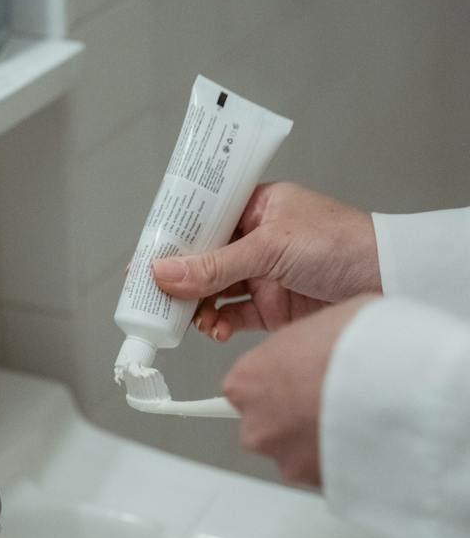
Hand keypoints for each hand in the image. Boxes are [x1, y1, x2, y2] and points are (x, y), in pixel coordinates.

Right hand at [151, 182, 381, 340]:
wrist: (391, 280)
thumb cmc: (344, 242)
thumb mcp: (270, 246)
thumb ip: (215, 265)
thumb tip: (165, 272)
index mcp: (255, 208)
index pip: (201, 219)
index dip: (171, 237)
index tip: (145, 256)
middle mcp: (255, 240)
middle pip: (201, 259)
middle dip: (178, 279)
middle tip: (154, 294)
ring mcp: (261, 275)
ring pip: (212, 291)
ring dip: (197, 306)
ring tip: (188, 317)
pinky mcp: (270, 307)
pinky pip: (231, 316)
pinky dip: (218, 325)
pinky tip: (214, 329)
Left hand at [222, 295, 378, 486]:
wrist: (399, 383)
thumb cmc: (360, 345)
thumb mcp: (321, 323)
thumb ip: (301, 346)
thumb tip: (314, 347)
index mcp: (247, 380)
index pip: (246, 387)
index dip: (276, 383)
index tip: (292, 383)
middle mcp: (257, 425)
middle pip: (266, 424)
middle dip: (293, 416)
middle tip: (328, 398)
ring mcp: (286, 458)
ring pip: (295, 451)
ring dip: (318, 438)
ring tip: (355, 416)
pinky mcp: (317, 482)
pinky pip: (326, 469)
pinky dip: (341, 458)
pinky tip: (366, 436)